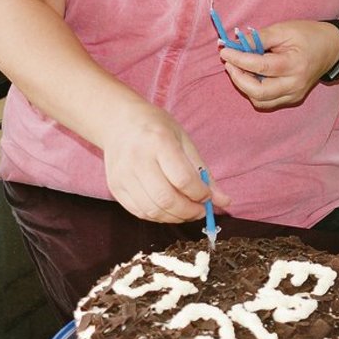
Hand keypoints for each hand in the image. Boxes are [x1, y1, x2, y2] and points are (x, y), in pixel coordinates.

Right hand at [97, 99, 231, 221]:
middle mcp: (138, 159)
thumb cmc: (156, 128)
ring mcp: (123, 175)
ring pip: (153, 211)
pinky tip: (168, 209)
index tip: (207, 196)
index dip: (200, 194)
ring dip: (175, 217)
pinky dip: (158, 216)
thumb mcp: (184, 140)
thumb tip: (223, 200)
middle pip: (166, 199)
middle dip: (189, 211)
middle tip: (199, 210)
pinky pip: (140, 212)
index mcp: (159, 141)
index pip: (183, 179)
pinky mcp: (115, 187)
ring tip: (186, 211)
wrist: (119, 122)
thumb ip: (202, 171)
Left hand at [219, 19, 338, 110]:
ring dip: (245, 86)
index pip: (260, 66)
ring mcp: (294, 94)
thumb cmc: (309, 35)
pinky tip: (252, 75)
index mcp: (295, 65)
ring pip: (260, 100)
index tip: (225, 51)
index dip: (239, 59)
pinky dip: (254, 90)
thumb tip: (235, 44)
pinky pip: (267, 101)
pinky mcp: (292, 98)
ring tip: (240, 68)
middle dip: (238, 78)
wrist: (332, 48)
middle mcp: (295, 85)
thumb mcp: (284, 29)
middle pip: (258, 92)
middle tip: (229, 63)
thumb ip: (259, 38)